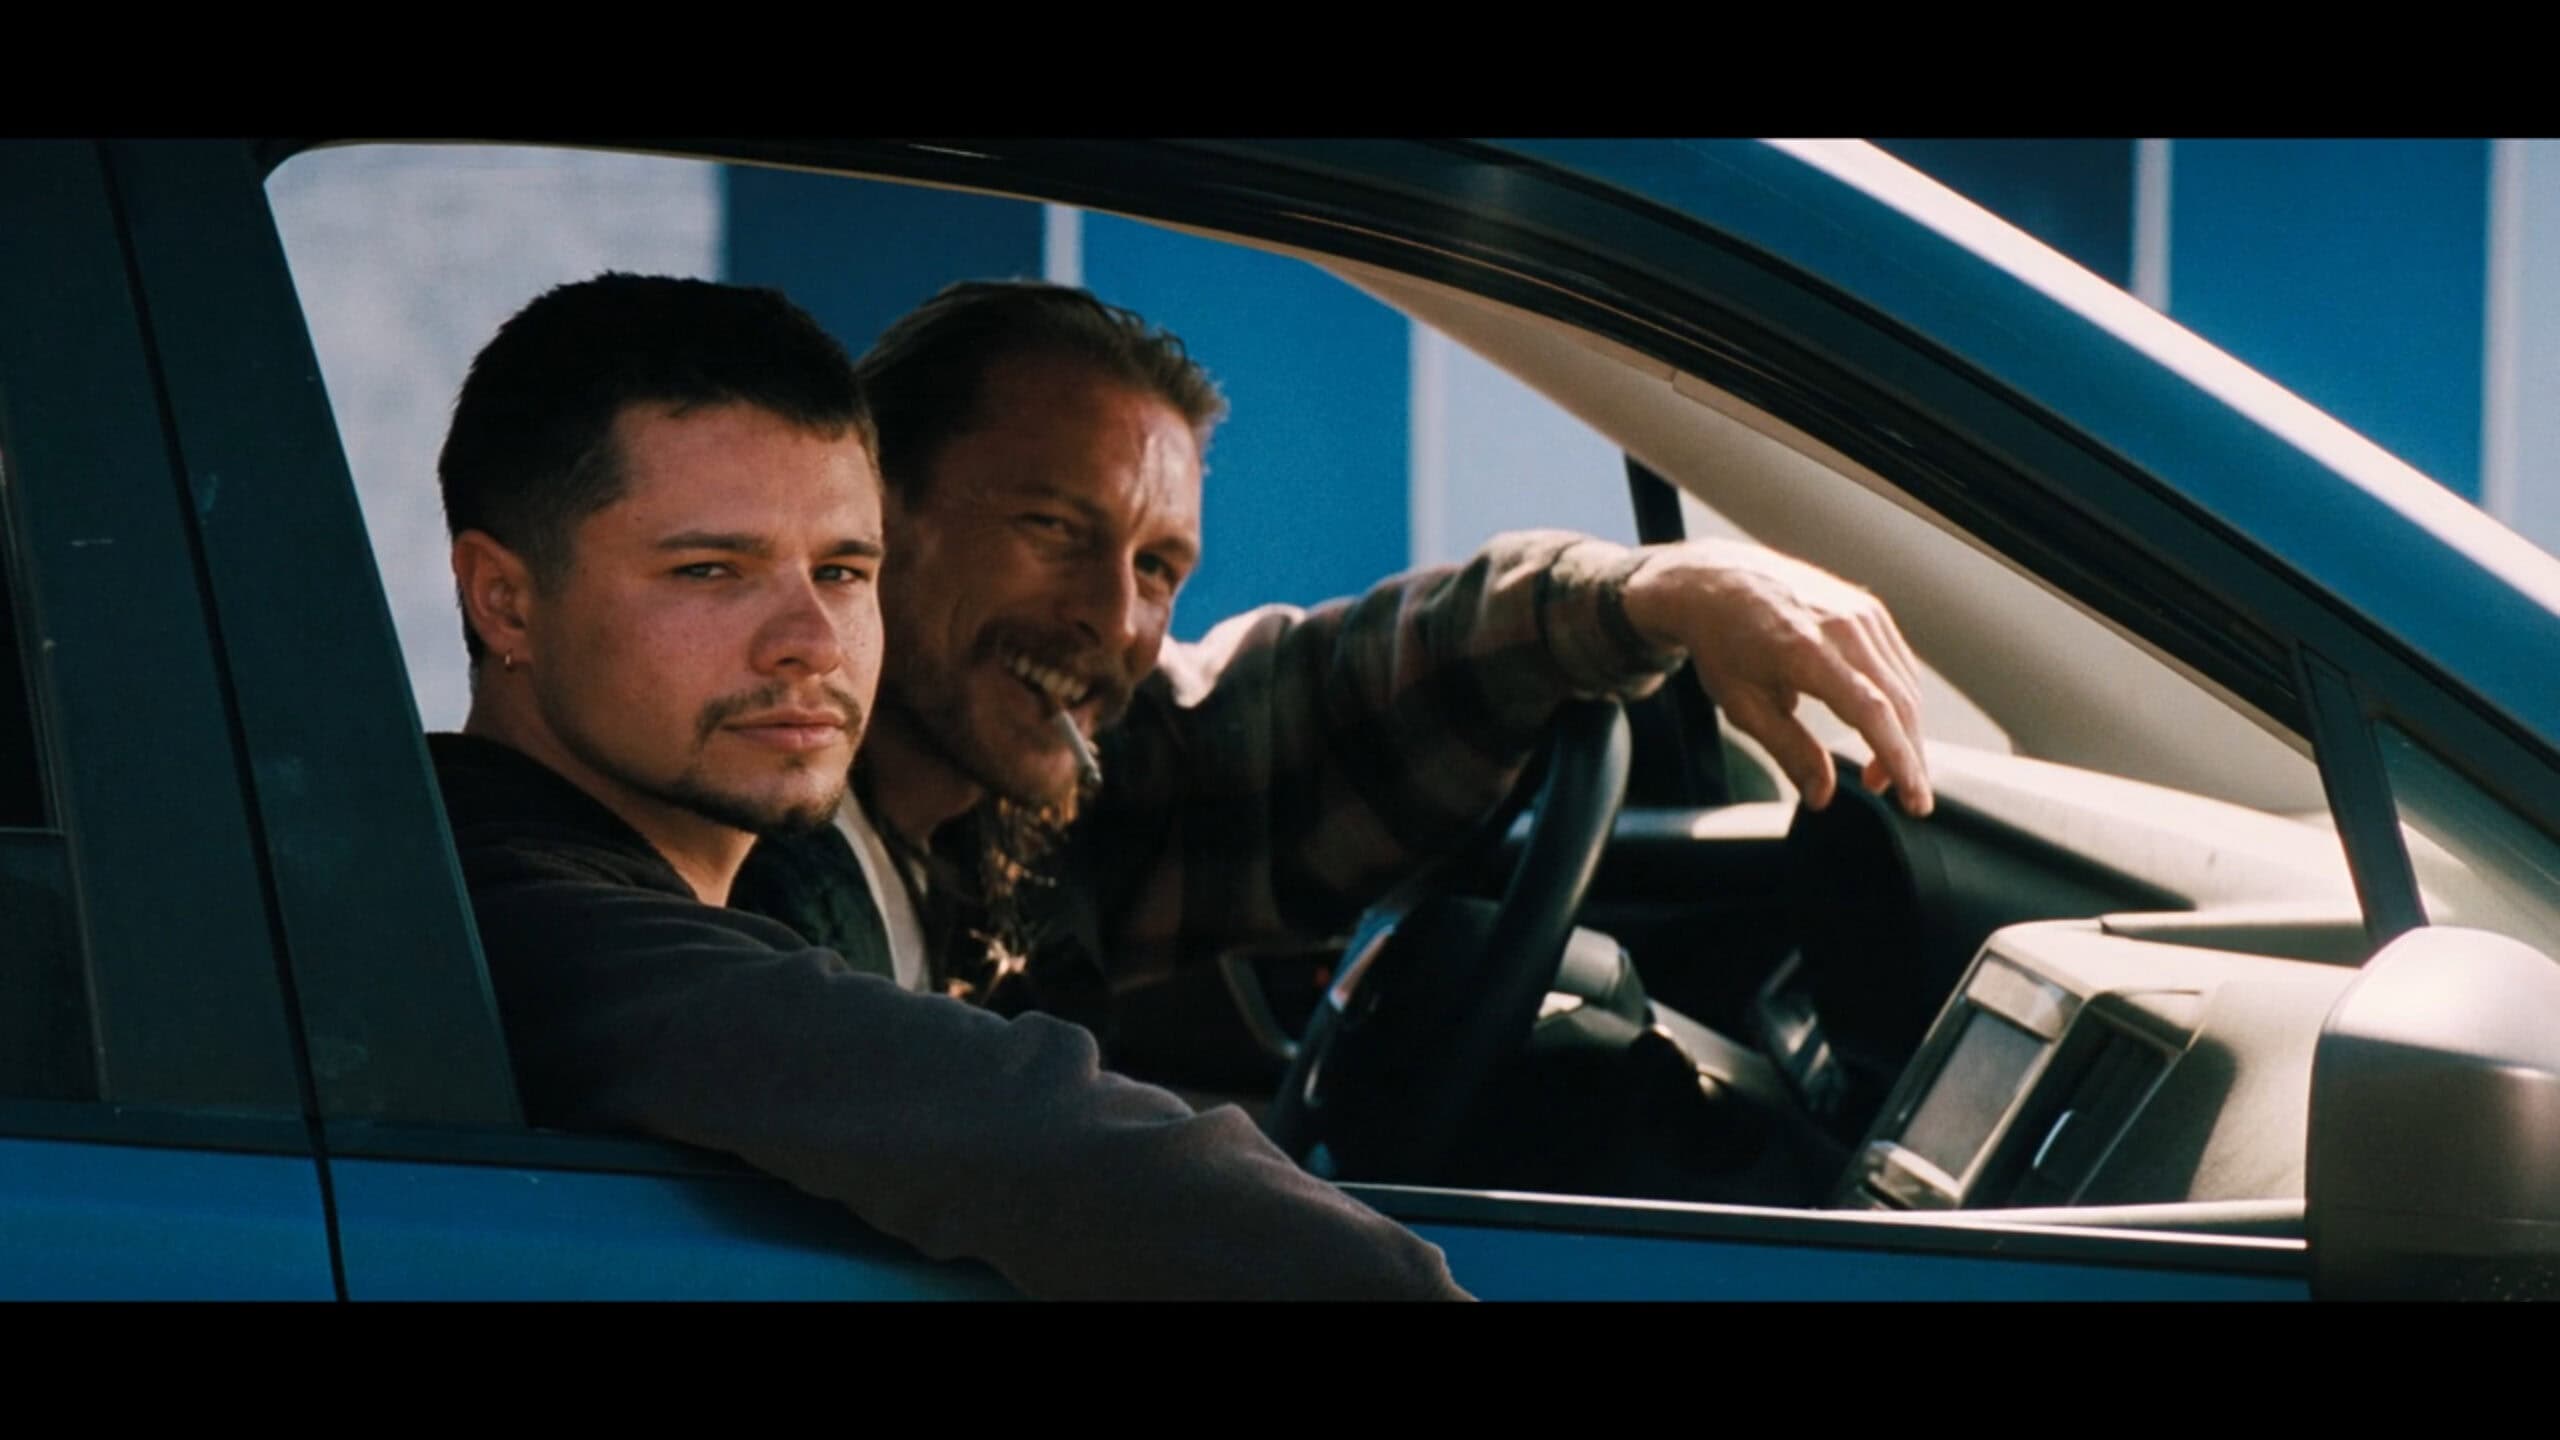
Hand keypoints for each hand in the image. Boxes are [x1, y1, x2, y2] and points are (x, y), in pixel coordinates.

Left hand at [1621, 539, 1931, 816]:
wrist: (1717, 582)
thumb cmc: (1722, 646)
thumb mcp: (1743, 706)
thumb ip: (1789, 751)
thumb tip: (1823, 797)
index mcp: (1806, 651)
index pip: (1872, 713)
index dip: (1898, 760)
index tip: (1914, 800)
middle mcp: (1842, 626)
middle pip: (1900, 703)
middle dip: (1910, 757)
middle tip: (1907, 800)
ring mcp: (1860, 612)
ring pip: (1906, 686)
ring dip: (1905, 734)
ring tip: (1881, 772)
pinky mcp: (1868, 608)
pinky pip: (1898, 664)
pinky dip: (1900, 702)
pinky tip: (1882, 730)